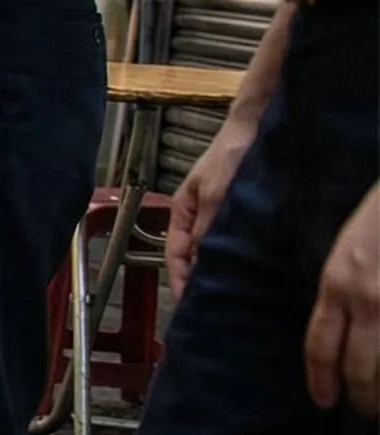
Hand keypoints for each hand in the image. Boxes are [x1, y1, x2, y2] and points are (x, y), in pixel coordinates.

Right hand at [166, 117, 257, 301]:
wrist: (258, 129)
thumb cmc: (230, 154)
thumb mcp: (215, 194)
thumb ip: (206, 229)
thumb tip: (201, 265)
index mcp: (181, 211)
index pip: (174, 254)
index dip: (179, 280)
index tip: (189, 303)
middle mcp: (200, 217)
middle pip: (195, 257)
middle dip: (200, 280)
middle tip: (213, 305)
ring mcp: (222, 216)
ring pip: (216, 251)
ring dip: (222, 270)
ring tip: (233, 293)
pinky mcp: (245, 215)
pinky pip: (238, 243)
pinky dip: (241, 258)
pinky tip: (253, 270)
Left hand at [305, 184, 379, 416]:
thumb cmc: (378, 219)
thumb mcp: (346, 252)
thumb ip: (340, 292)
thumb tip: (340, 332)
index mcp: (337, 284)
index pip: (320, 347)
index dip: (321, 381)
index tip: (324, 402)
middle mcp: (367, 299)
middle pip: (358, 367)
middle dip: (361, 396)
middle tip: (364, 410)